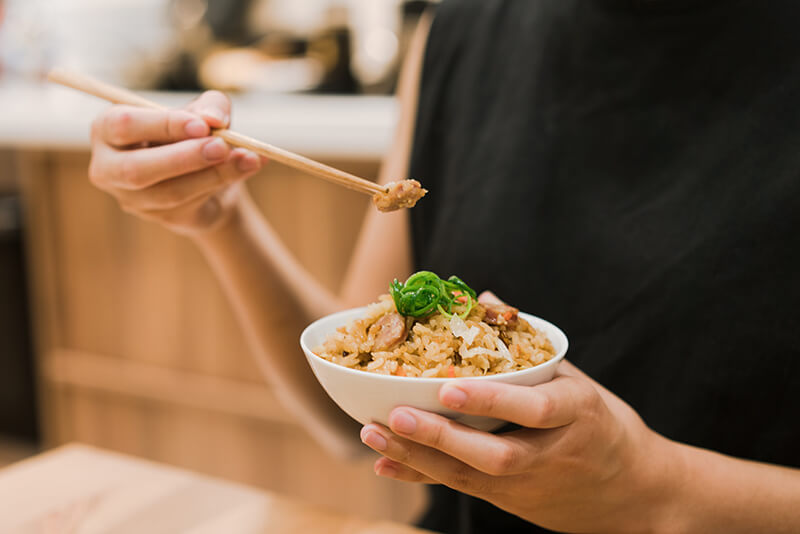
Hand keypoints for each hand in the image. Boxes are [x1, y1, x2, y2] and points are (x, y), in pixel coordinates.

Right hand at [88, 91, 264, 234]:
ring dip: (214, 174)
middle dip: (183, 158)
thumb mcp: (203, 111)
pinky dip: (224, 183)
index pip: (124, 125)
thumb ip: (211, 105)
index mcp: (108, 129)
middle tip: (222, 146)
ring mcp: (132, 198)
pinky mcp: (160, 218)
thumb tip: (213, 119)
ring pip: (170, 192)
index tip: (202, 125)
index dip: (163, 124)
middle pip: (137, 169)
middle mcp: (109, 167)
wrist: (207, 175)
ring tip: (248, 157)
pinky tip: (249, 166)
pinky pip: (191, 204)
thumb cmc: (194, 134)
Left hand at [359, 292, 675, 533]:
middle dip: (442, 438)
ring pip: (472, 477)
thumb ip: (527, 344)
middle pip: (495, 454)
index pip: (536, 410)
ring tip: (374, 435)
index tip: (448, 387)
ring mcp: (531, 485)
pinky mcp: (511, 501)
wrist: (636, 492)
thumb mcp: (579, 380)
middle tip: (394, 417)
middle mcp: (554, 454)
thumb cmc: (602, 424)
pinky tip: (386, 465)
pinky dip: (423, 476)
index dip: (492, 401)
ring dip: (419, 458)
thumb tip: (483, 298)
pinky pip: (464, 489)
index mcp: (579, 414)